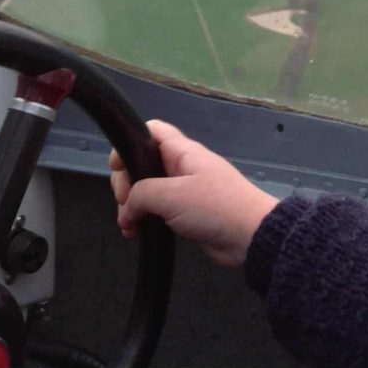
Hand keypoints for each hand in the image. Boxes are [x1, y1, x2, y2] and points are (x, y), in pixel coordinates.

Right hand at [109, 119, 278, 267]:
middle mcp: (181, 166)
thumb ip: (141, 194)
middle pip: (141, 162)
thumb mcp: (172, 195)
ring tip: (128, 224)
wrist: (249, 236)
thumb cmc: (214, 207)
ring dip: (130, 205)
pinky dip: (141, 218)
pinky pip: (155, 209)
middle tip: (124, 202)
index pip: (151, 131)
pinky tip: (133, 232)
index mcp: (182, 152)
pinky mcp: (185, 213)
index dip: (129, 143)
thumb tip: (128, 207)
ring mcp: (183, 190)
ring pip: (146, 189)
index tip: (118, 167)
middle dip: (125, 182)